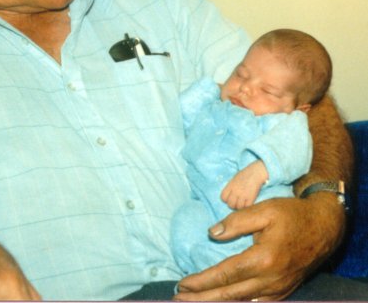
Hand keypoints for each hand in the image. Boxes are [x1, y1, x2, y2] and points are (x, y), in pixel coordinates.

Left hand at [174, 194, 344, 300]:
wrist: (324, 226)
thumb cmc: (292, 214)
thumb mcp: (264, 210)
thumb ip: (236, 222)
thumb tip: (211, 234)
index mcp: (263, 260)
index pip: (225, 275)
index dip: (201, 282)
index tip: (182, 283)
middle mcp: (270, 280)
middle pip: (230, 295)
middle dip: (202, 299)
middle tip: (178, 298)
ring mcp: (278, 289)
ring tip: (194, 302)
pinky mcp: (282, 291)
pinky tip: (223, 302)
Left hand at [221, 161, 267, 209]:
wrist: (256, 172)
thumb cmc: (245, 174)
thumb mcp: (234, 179)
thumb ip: (231, 187)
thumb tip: (229, 195)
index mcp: (230, 186)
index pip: (223, 197)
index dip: (226, 199)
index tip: (230, 199)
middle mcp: (235, 191)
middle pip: (230, 204)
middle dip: (233, 205)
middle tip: (236, 203)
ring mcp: (243, 195)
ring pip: (238, 207)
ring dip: (240, 207)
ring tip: (242, 204)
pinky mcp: (251, 198)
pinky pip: (247, 207)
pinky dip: (247, 207)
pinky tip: (248, 203)